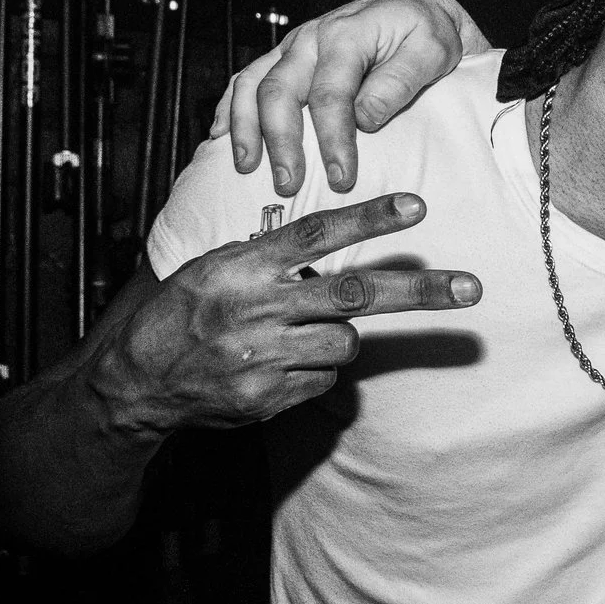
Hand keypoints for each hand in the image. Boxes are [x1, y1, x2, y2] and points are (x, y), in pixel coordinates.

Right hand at [97, 194, 480, 433]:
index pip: (316, 233)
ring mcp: (264, 355)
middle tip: (471, 288)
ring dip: (339, 338)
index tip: (417, 206)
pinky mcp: (268, 397)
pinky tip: (277, 367)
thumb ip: (272, 258)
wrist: (133, 381)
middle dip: (419, 291)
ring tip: (295, 336)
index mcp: (243, 266)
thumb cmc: (184, 312)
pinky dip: (314, 371)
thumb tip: (340, 244)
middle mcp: (257, 307)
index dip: (369, 218)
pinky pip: (325, 380)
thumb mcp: (215, 267)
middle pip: (355, 293)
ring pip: (346, 342)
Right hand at [226, 0, 485, 195]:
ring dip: (245, 128)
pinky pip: (246, 78)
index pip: (331, 95)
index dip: (333, 140)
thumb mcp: (432, 51)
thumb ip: (400, 81)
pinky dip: (229, 107)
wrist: (412, 8)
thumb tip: (364, 118)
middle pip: (279, 91)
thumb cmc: (425, 33)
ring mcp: (293, 47)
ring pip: (252, 84)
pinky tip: (221, 136)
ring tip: (247, 168)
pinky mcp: (285, 56)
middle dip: (280, 142)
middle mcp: (311, 38)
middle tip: (288, 185)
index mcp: (347, 35)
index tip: (341, 177)